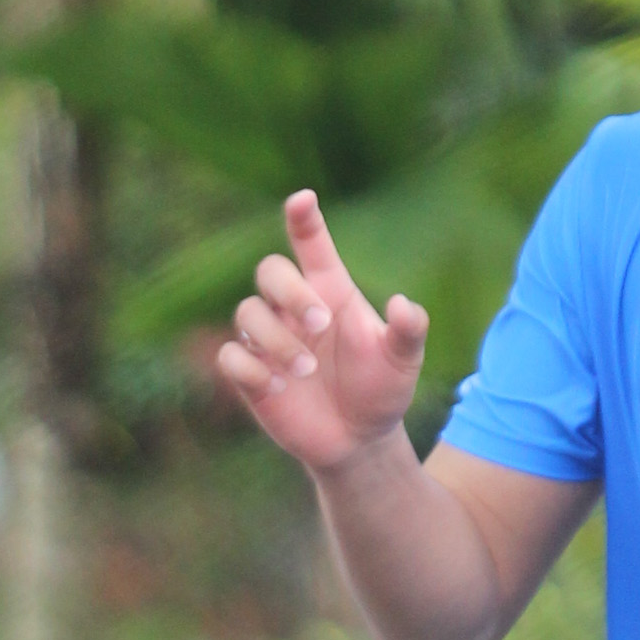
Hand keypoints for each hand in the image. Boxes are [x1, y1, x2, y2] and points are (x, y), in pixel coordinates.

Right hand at [218, 192, 427, 474]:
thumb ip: (409, 331)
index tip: (303, 199)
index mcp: (331, 292)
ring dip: (276, 338)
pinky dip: (251, 367)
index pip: (311, 245)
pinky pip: (230, 355)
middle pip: (269, 270)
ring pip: (247, 312)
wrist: (359, 441)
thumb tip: (403, 304)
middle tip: (321, 323)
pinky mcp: (250, 374)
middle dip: (290, 292)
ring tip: (307, 370)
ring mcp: (269, 340)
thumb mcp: (403, 362)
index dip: (304, 220)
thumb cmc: (381, 391)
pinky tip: (279, 386)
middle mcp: (294, 309)